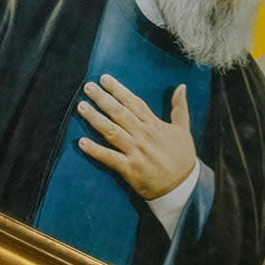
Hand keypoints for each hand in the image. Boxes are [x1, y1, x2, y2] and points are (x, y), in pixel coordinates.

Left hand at [75, 75, 196, 200]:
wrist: (184, 186)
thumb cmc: (182, 157)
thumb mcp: (183, 130)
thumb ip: (180, 107)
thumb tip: (181, 87)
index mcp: (153, 125)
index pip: (133, 102)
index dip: (118, 89)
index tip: (104, 78)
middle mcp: (143, 135)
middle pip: (119, 113)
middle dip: (103, 99)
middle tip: (87, 87)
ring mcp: (135, 151)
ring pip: (112, 131)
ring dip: (95, 118)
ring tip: (81, 107)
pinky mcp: (130, 168)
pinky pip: (110, 157)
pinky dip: (95, 150)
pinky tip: (81, 142)